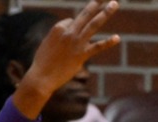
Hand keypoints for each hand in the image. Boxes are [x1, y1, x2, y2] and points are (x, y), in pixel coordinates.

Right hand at [14, 0, 119, 117]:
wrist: (40, 78)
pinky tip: (117, 38)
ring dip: (105, 13)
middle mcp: (68, 33)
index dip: (72, 27)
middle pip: (85, 15)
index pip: (71, 20)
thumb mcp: (47, 43)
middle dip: (96, 4)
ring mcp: (76, 43)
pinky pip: (97, 47)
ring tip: (114, 4)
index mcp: (58, 28)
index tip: (67, 37)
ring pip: (94, 25)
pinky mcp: (81, 55)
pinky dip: (108, 42)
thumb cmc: (42, 62)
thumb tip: (72, 31)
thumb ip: (59, 35)